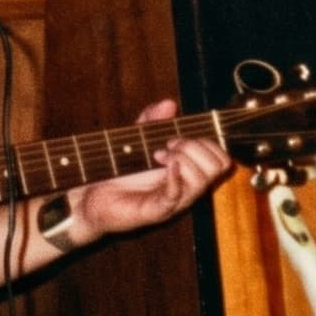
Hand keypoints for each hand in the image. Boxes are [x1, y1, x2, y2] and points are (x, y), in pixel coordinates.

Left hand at [60, 99, 235, 244]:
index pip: (221, 159)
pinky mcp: (157, 211)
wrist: (94, 196)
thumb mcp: (138, 139)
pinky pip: (176, 197)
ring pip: (202, 182)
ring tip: (158, 156)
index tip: (175, 137)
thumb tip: (169, 104)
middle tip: (169, 146)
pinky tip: (163, 165)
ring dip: (182, 159)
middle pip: (218, 167)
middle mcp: (188, 188)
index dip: (204, 142)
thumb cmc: (120, 172)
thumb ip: (153, 120)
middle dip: (195, 147)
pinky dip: (173, 177)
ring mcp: (175, 201)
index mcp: (189, 172)